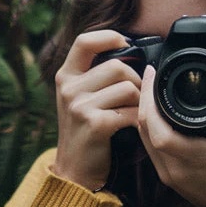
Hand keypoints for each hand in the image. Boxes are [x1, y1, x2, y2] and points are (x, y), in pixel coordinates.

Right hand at [52, 30, 140, 190]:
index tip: (126, 44)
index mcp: (66, 76)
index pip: (84, 41)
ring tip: (136, 111)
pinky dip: (139, 119)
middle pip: (117, 66)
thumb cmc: (85, 129)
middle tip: (138, 96)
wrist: (74, 169)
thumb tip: (131, 51)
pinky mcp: (94, 124)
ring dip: (140, 101)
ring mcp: (79, 106)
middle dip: (136, 80)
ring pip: (127, 88)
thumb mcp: (80, 97)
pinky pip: (130, 111)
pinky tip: (135, 126)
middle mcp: (69, 88)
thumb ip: (95, 75)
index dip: (109, 37)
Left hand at [137, 64, 205, 206]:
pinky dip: (151, 129)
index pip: (155, 126)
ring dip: (145, 113)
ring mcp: (169, 176)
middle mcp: (173, 169)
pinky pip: (151, 148)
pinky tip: (158, 115)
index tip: (154, 74)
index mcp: (190, 157)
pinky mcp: (170, 179)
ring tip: (153, 90)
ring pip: (144, 139)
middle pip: (143, 129)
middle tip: (152, 75)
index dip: (149, 98)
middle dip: (145, 99)